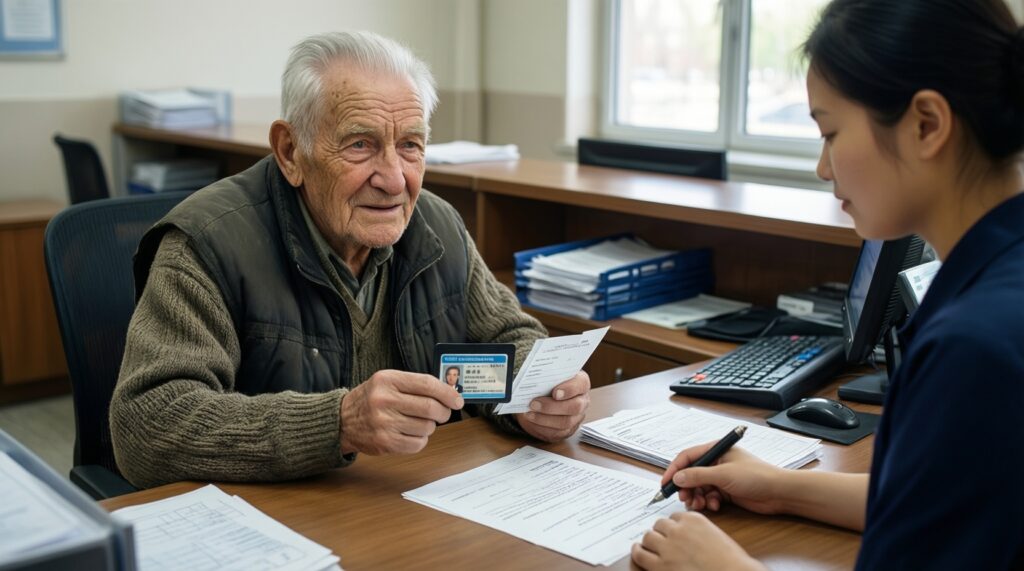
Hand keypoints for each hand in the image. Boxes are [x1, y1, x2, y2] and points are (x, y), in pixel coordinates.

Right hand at [339, 370, 462, 454]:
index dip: (447, 393)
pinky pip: (418, 443)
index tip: (457, 400)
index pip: (427, 384)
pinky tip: (410, 433)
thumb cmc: (370, 399)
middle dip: (444, 412)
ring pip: (427, 427)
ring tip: (418, 422)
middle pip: (430, 408)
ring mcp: (384, 423)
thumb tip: (449, 393)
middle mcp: (384, 400)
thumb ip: (415, 384)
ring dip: (430, 426)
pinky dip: (420, 439)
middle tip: (443, 413)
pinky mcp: (385, 442)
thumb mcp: (387, 382)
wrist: (342, 420)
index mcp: (387, 380)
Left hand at [516, 371, 589, 441]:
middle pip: (575, 406)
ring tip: (529, 413)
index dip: (570, 389)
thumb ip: (546, 376)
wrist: (543, 398)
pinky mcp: (567, 430)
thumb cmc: (547, 384)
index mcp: (580, 383)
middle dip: (552, 406)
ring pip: (566, 422)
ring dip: (544, 418)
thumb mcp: (547, 377)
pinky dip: (542, 427)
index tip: (555, 392)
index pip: (581, 384)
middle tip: (534, 403)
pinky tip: (531, 420)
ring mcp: (577, 417)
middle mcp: (582, 400)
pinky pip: (557, 432)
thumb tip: (534, 380)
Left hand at [631, 512, 763, 570]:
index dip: (673, 526)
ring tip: (650, 546)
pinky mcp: (660, 565)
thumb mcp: (716, 536)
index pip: (674, 517)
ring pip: (648, 536)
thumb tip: (686, 536)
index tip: (673, 532)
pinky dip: (637, 551)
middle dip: (661, 532)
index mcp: (694, 519)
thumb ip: (698, 531)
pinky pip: (640, 554)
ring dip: (650, 541)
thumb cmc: (730, 562)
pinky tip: (638, 551)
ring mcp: (668, 547)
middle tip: (662, 541)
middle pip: (660, 524)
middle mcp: (678, 529)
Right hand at [662, 442, 784, 514]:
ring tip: (700, 505)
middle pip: (691, 474)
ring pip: (699, 487)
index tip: (665, 484)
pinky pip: (709, 496)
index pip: (687, 457)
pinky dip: (708, 502)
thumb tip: (677, 478)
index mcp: (716, 450)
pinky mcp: (726, 491)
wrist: (779, 493)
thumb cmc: (757, 476)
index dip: (674, 470)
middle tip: (684, 499)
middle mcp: (717, 462)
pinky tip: (715, 506)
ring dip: (697, 497)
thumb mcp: (724, 474)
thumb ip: (698, 475)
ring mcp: (721, 477)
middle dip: (686, 488)